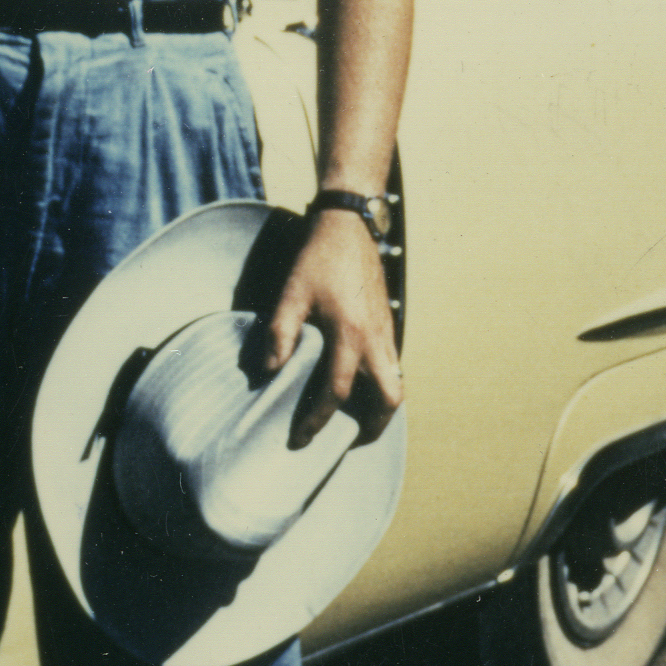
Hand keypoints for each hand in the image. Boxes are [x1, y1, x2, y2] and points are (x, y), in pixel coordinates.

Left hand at [264, 209, 404, 444]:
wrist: (349, 227)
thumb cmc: (317, 259)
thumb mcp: (290, 294)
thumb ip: (280, 334)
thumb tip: (268, 372)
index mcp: (349, 334)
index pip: (335, 391)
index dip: (317, 418)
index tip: (300, 437)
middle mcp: (375, 338)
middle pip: (388, 398)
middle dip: (373, 426)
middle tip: (350, 438)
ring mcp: (386, 330)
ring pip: (396, 382)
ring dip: (382, 406)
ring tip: (358, 418)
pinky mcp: (388, 322)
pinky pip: (393, 364)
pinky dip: (383, 382)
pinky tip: (361, 383)